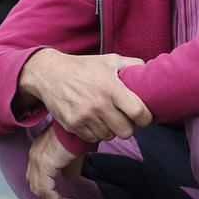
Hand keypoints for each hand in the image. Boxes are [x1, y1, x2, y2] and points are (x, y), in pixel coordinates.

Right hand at [17, 50, 151, 142]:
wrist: (50, 74)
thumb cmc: (84, 67)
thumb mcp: (109, 60)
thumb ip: (132, 64)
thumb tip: (149, 71)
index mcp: (111, 88)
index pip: (139, 113)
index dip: (146, 118)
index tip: (144, 116)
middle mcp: (99, 105)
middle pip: (127, 131)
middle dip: (129, 126)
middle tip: (125, 118)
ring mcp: (85, 117)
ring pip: (110, 136)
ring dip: (112, 129)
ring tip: (107, 116)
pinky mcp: (73, 125)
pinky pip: (93, 138)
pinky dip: (96, 132)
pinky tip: (94, 120)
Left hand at [26, 123, 83, 198]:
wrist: (79, 127)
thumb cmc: (79, 136)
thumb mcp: (72, 155)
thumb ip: (68, 168)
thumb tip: (70, 178)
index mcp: (39, 151)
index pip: (37, 176)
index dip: (48, 190)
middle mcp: (34, 155)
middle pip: (36, 184)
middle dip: (50, 198)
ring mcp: (37, 160)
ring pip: (40, 190)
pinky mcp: (44, 165)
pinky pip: (46, 190)